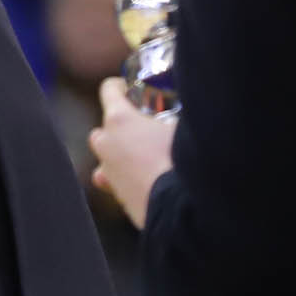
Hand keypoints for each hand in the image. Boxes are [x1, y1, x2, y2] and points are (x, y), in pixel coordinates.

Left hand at [87, 78, 178, 228]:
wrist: (183, 208)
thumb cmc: (185, 161)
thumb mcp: (186, 127)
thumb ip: (178, 116)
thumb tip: (191, 112)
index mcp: (120, 119)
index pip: (108, 90)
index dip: (120, 87)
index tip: (129, 89)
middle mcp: (107, 143)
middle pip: (104, 127)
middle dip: (120, 126)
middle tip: (144, 129)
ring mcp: (108, 171)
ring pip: (106, 156)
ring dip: (120, 154)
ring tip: (146, 157)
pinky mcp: (117, 195)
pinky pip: (114, 182)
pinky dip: (125, 179)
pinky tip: (145, 181)